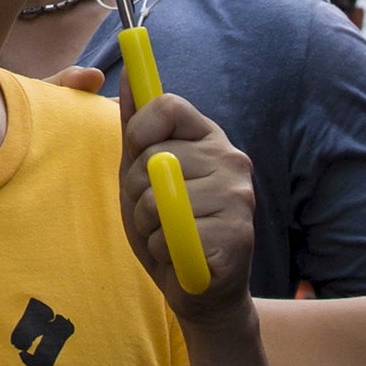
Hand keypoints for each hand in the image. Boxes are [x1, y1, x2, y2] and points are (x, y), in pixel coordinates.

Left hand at [117, 90, 255, 327]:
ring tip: (168, 236)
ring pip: (156, 201)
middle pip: (152, 157)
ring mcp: (238, 199)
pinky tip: (180, 256)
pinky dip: (162, 251)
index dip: (139, 129)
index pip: (167, 106)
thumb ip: (138, 127)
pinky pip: (170, 236)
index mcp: (210, 138)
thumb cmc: (169, 226)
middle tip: (157, 214)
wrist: (204, 292)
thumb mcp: (144, 173)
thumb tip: (127, 73)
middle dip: (137, 193)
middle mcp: (232, 161)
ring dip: (148, 227)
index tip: (136, 153)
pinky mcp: (236, 237)